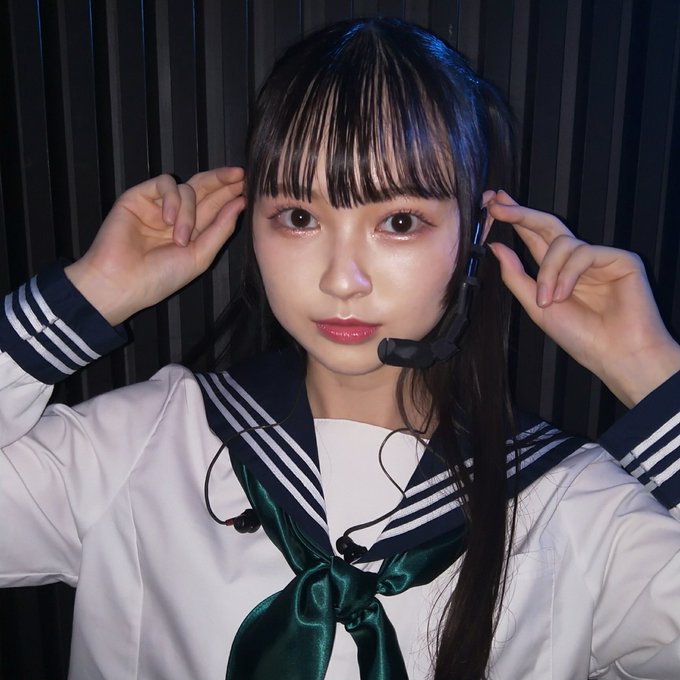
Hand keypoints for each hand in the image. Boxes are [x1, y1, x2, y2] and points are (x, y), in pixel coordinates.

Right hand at [65, 168, 245, 325]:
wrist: (121, 282)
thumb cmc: (160, 277)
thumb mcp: (200, 257)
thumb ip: (220, 229)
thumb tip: (240, 204)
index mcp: (194, 231)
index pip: (216, 206)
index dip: (232, 195)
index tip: (250, 187)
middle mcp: (178, 216)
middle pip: (205, 189)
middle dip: (223, 181)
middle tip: (240, 175)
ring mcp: (159, 205)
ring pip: (187, 188)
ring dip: (189, 211)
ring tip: (180, 238)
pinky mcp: (139, 196)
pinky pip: (164, 184)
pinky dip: (172, 199)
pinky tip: (167, 219)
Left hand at [487, 190, 679, 406]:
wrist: (614, 354)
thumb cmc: (579, 336)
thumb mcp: (535, 307)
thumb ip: (516, 276)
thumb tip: (495, 247)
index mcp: (556, 270)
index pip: (532, 236)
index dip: (513, 218)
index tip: (490, 203)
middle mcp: (575, 260)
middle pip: (546, 225)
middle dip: (520, 213)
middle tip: (496, 205)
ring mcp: (598, 257)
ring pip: (562, 243)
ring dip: (547, 272)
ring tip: (547, 300)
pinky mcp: (620, 259)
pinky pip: (583, 253)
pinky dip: (567, 274)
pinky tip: (564, 295)